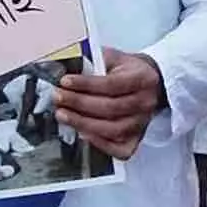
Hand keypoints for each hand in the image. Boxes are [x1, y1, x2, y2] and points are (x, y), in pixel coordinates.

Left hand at [48, 49, 165, 159]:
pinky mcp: (137, 138)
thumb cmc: (127, 71)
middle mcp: (146, 102)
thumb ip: (94, 61)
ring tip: (63, 115)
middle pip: (111, 108)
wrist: (147, 84)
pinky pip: (118, 148)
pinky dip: (99, 143)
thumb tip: (66, 68)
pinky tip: (82, 133)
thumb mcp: (113, 58)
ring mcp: (142, 122)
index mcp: (143, 79)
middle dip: (79, 103)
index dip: (87, 84)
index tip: (65, 81)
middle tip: (59, 98)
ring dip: (83, 123)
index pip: (112, 84)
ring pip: (112, 129)